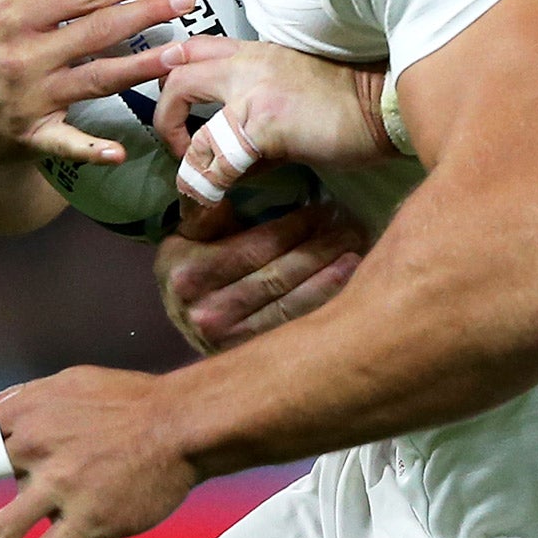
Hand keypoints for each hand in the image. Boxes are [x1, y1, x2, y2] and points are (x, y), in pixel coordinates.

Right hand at [0, 0, 195, 166]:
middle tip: (187, 0)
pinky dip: (90, 150)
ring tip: (178, 54)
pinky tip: (119, 152)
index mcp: (16, 19)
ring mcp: (32, 97)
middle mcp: (27, 57)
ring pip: (95, 79)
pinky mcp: (32, 135)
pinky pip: (65, 143)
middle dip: (146, 14)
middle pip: (96, 31)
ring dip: (139, 67)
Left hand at [152, 36, 393, 180]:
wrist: (383, 109)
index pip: (194, 48)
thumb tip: (228, 163)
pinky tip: (213, 197)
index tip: (174, 106)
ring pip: (187, 113)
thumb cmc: (348, 108)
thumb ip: (253, 117)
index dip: (172, 73)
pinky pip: (217, 158)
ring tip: (193, 179)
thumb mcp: (291, 95)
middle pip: (177, 75)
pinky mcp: (262, 124)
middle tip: (179, 147)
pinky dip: (207, 183)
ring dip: (183, 155)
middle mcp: (247, 64)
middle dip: (164, 116)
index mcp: (256, 53)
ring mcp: (251, 90)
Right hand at [155, 197, 366, 353]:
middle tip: (352, 226)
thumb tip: (229, 183)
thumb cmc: (189, 264)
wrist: (180, 317)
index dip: (296, 227)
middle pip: (277, 276)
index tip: (326, 208)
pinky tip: (347, 279)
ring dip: (330, 274)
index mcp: (190, 274)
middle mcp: (207, 311)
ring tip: (357, 248)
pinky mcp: (247, 355)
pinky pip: (293, 324)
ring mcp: (227, 340)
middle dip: (320, 248)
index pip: (256, 247)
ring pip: (291, 303)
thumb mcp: (186, 235)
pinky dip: (323, 300)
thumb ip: (207, 214)